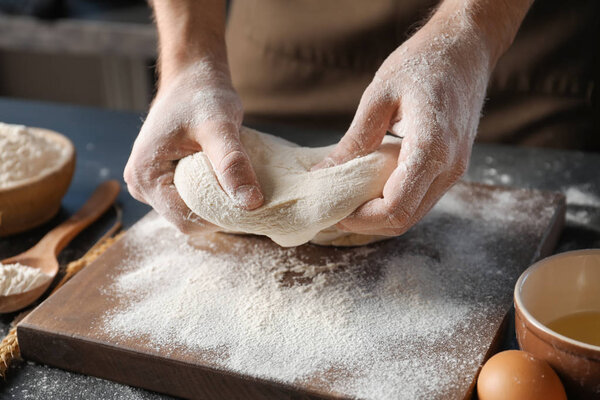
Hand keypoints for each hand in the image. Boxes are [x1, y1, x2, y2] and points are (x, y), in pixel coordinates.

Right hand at [124, 62, 263, 233]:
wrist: (193, 77)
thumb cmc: (201, 96)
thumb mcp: (219, 127)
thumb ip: (232, 164)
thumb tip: (251, 203)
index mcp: (145, 176)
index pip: (186, 220)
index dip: (220, 219)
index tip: (249, 205)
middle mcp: (140, 185)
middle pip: (186, 218)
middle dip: (219, 213)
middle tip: (248, 194)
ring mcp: (150, 184)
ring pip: (189, 211)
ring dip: (216, 205)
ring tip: (238, 184)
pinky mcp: (163, 180)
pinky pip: (189, 200)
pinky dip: (211, 196)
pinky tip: (228, 182)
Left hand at [314, 7, 494, 235]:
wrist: (466, 48)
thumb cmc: (424, 63)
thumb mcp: (379, 96)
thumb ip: (354, 140)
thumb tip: (323, 173)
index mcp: (431, 149)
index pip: (395, 208)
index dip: (361, 219)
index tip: (334, 211)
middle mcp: (448, 167)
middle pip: (404, 220)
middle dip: (366, 223)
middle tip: (335, 209)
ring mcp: (454, 170)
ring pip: (413, 214)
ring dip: (379, 216)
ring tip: (348, 200)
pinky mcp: (451, 167)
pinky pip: (420, 198)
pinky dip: (393, 202)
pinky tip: (370, 189)